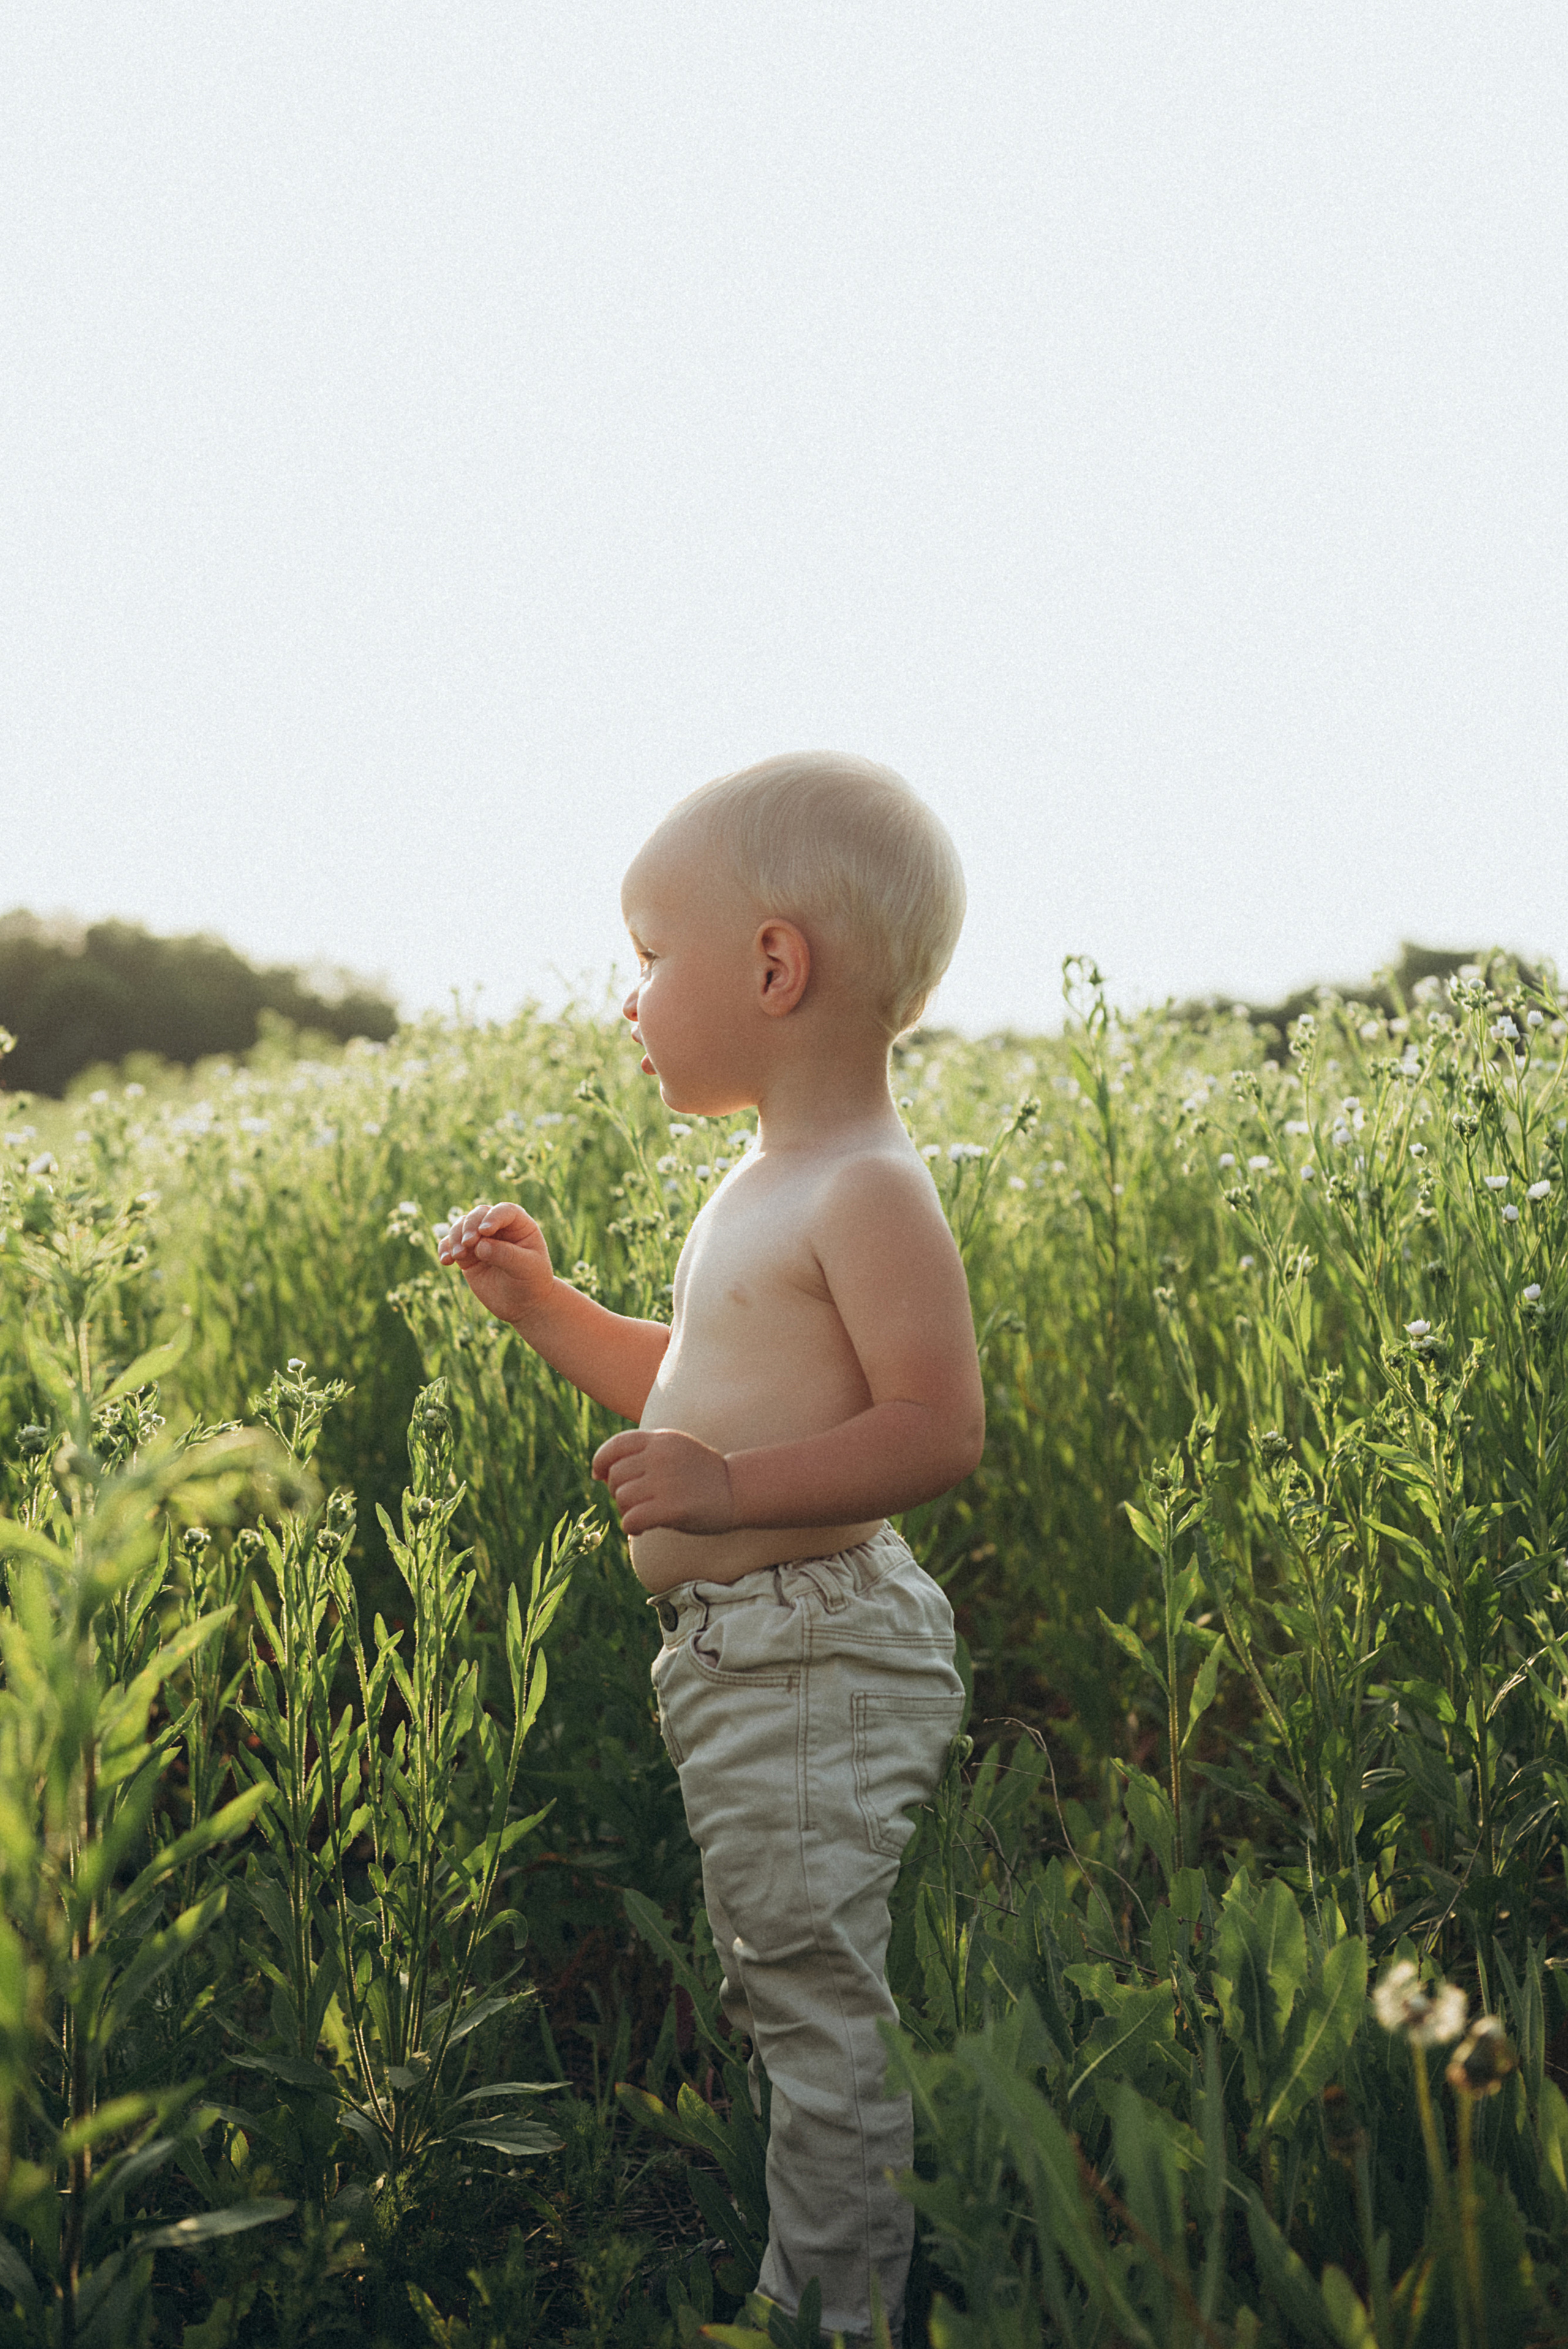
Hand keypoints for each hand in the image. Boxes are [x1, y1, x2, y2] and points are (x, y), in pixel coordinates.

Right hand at [437, 1200, 555, 1325]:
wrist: (524, 1305)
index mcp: (519, 1225)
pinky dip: (445, 1249)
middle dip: (470, 1226)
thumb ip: (505, 1255)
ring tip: (458, 1256)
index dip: (493, 1217)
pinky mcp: (468, 1255)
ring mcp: (481, 1241)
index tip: (485, 1231)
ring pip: (461, 1226)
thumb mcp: (526, 1268)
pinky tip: (446, 1261)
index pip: (505, 1211)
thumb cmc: (532, 1282)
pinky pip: (450, 1245)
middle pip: (479, 1214)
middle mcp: (498, 1228)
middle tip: (468, 1243)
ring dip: (455, 1237)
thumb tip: (479, 1246)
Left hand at [591, 1428, 735, 1536]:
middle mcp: (660, 1456)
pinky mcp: (671, 1508)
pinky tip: (643, 1529)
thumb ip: (644, 1453)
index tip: (598, 1475)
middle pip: (615, 1476)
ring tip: (643, 1515)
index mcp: (660, 1439)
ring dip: (626, 1511)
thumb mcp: (675, 1449)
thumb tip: (600, 1471)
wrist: (738, 1490)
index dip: (601, 1461)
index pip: (616, 1446)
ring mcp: (665, 1481)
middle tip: (635, 1502)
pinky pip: (631, 1519)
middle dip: (618, 1492)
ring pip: (621, 1498)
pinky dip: (632, 1527)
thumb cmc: (703, 1475)